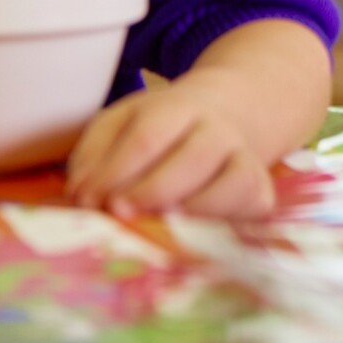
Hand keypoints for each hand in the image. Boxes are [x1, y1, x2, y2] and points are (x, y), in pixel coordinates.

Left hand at [67, 71, 276, 217]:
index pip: (149, 136)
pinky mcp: (261, 189)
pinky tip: (190, 234)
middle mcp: (218, 129)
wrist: (225, 117)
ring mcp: (246, 158)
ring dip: (192, 211)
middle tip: (119, 213)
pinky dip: (224, 223)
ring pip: (231, 182)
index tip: (89, 198)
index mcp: (178, 107)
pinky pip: (250, 206)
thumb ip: (94, 155)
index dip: (117, 170)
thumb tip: (81, 195)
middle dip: (152, 191)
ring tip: (157, 229)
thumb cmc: (160, 129)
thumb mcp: (121, 124)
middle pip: (193, 158)